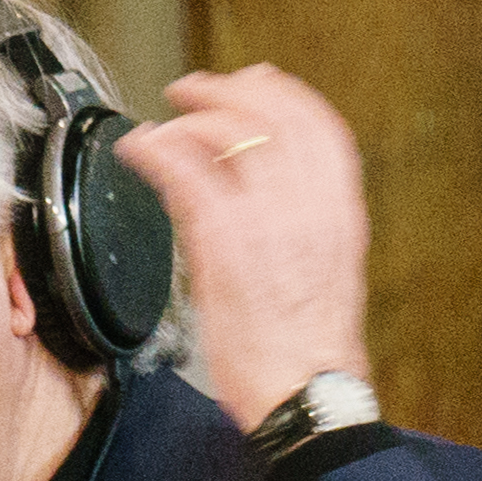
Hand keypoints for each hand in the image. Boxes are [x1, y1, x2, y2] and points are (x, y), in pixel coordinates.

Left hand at [128, 60, 372, 425]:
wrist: (305, 395)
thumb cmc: (309, 352)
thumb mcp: (326, 274)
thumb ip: (302, 227)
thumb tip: (265, 196)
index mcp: (340, 212)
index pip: (321, 127)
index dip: (285, 97)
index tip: (257, 85)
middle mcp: (310, 204)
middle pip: (275, 115)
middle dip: (231, 92)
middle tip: (196, 90)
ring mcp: (268, 217)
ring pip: (230, 134)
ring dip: (190, 116)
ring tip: (165, 119)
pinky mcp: (224, 240)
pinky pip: (185, 174)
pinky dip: (157, 152)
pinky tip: (140, 150)